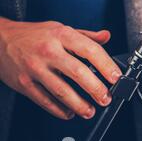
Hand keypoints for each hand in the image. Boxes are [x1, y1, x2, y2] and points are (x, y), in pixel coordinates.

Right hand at [0, 18, 121, 119]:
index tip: (116, 77)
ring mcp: (35, 68)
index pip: (90, 49)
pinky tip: (69, 112)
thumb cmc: (33, 35)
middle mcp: (48, 51)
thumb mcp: (60, 28)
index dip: (106, 65)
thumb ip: (86, 35)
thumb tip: (107, 36)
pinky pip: (44, 100)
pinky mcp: (25, 83)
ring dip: (78, 104)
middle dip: (95, 89)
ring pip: (61, 90)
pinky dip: (59, 110)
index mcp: (61, 35)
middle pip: (77, 72)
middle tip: (106, 98)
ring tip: (90, 111)